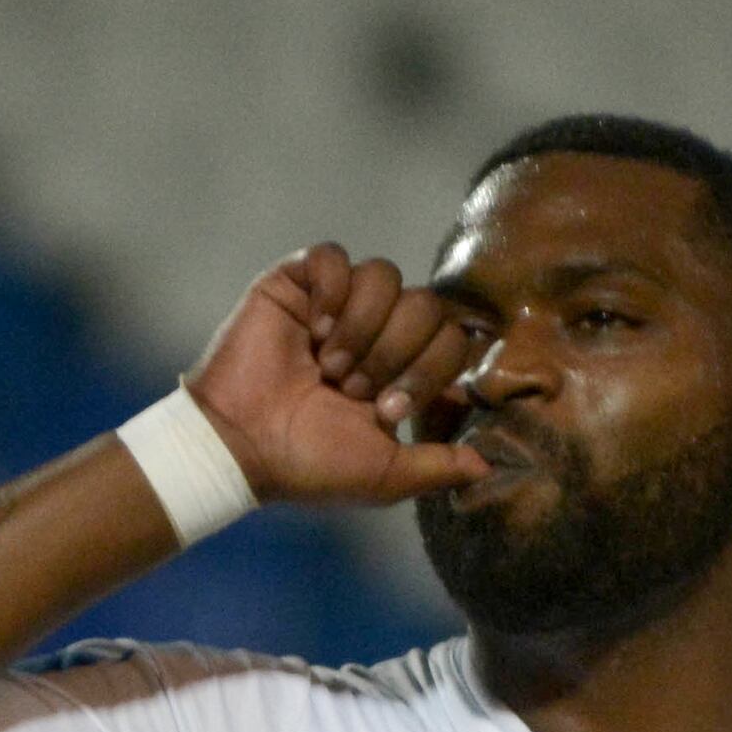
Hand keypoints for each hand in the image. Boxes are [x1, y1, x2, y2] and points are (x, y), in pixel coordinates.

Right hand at [186, 245, 487, 506]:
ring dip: (361, 327)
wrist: (242, 446)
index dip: (428, 372)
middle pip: (426, 303)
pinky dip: (329, 292)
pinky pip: (334, 256)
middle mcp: (377, 330)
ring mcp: (338, 303)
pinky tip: (311, 329)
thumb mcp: (385, 475)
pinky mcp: (298, 282)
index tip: (386, 410)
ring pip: (385, 274)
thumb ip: (439, 465)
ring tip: (328, 365)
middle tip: (352, 388)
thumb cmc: (309, 465)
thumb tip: (489, 464)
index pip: (452, 340)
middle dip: (394, 352)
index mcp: (403, 370)